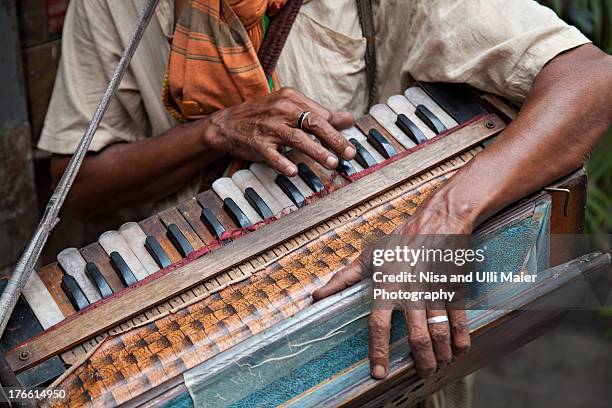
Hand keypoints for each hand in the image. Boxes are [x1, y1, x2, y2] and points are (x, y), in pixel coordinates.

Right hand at [202, 87, 355, 175]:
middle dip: (334, 139)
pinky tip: (293, 172)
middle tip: (349, 154)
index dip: (338, 130)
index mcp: (291, 98)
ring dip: (316, 151)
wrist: (226, 123)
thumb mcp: (289, 108)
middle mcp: (281, 110)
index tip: (352, 144)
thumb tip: (349, 119)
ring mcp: (268, 126)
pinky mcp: (256, 142)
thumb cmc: (263, 116)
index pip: (320, 114)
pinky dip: (282, 162)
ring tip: (332, 163)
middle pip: (313, 123)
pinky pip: (272, 154)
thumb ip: (319, 114)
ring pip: (297, 139)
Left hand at [312, 199, 473, 378]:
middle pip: (417, 337)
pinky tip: (459, 350)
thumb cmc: (402, 239)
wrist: (439, 220)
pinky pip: (459, 319)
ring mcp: (434, 290)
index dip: (378, 351)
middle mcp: (411, 290)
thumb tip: (317, 297)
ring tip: (439, 365)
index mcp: (387, 285)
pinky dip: (461, 338)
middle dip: (421, 362)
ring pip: (439, 332)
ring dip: (441, 354)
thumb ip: (343, 279)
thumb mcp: (370, 256)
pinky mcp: (454, 287)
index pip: (379, 324)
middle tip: (422, 374)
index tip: (379, 372)